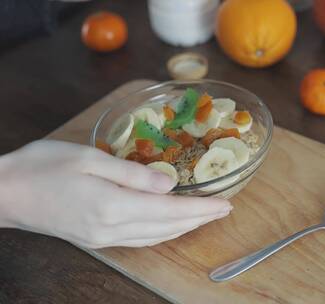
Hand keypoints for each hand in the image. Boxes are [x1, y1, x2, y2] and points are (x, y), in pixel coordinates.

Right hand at [0, 140, 231, 247]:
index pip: (171, 211)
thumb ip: (132, 174)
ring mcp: (103, 238)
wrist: (4, 193)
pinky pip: (140, 240)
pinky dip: (163, 233)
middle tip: (224, 210)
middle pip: (169, 227)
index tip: (226, 204)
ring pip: (156, 237)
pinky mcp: (95, 239)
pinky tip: (171, 226)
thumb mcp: (89, 159)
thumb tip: (168, 185)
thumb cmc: (42, 167)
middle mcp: (112, 228)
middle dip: (200, 219)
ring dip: (184, 228)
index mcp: (113, 206)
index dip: (202, 208)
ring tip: (205, 217)